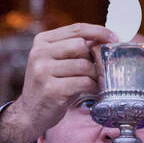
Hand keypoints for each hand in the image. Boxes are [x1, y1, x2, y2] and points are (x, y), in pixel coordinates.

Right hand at [0, 23, 118, 142]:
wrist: (30, 114)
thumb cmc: (49, 86)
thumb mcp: (54, 62)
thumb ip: (73, 49)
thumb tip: (104, 40)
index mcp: (41, 42)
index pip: (76, 28)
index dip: (98, 32)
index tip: (114, 38)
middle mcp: (40, 53)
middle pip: (81, 45)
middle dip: (93, 58)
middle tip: (98, 69)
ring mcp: (43, 71)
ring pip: (84, 65)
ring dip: (94, 75)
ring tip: (94, 82)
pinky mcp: (52, 89)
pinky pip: (83, 82)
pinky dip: (93, 87)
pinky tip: (92, 90)